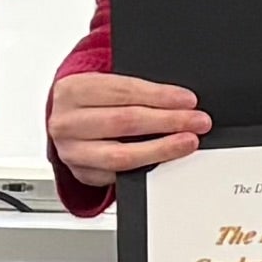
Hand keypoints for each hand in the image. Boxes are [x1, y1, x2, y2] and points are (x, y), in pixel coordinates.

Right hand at [49, 71, 210, 189]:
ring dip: (162, 149)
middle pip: (125, 122)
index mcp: (72, 91)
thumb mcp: (103, 85)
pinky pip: (119, 176)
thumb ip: (134, 92)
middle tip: (197, 122)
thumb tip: (178, 102)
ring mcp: (72, 152)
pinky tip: (165, 160)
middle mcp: (67, 122)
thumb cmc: (90, 101)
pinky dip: (147, 167)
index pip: (124, 91)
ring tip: (187, 142)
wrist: (64, 121)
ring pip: (122, 155)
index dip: (160, 96)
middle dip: (168, 121)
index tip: (188, 101)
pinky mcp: (82, 174)